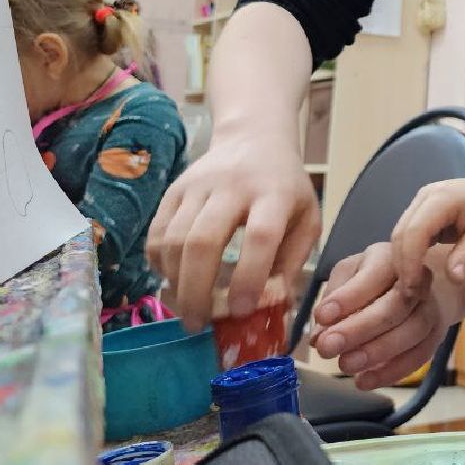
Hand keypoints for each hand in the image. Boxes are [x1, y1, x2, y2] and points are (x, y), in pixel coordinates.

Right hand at [148, 130, 318, 331]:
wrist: (254, 139)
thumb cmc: (285, 187)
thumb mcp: (306, 219)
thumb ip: (292, 262)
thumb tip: (273, 309)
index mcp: (274, 193)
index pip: (261, 236)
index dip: (249, 277)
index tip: (241, 311)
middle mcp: (233, 186)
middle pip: (204, 240)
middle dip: (197, 290)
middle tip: (198, 325)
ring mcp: (198, 185)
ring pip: (174, 239)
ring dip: (176, 282)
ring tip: (186, 309)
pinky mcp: (173, 190)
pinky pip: (157, 232)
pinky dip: (159, 264)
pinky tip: (173, 281)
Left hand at [311, 242, 459, 388]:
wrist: (426, 283)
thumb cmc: (378, 276)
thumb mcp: (353, 273)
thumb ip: (335, 297)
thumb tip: (320, 332)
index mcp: (392, 258)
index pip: (373, 276)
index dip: (348, 297)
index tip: (322, 316)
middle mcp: (418, 280)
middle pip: (396, 305)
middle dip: (360, 329)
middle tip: (327, 347)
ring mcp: (431, 307)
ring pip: (412, 331)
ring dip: (377, 352)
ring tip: (345, 365)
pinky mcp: (436, 334)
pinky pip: (420, 356)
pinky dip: (392, 372)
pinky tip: (365, 381)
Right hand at [389, 177, 464, 286]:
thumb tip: (453, 279)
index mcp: (443, 196)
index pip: (415, 231)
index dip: (410, 262)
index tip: (414, 290)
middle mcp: (426, 196)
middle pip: (402, 233)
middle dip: (404, 265)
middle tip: (413, 295)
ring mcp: (422, 203)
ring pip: (401, 235)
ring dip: (404, 263)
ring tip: (416, 290)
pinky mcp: (422, 213)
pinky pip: (408, 236)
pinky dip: (410, 256)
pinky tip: (419, 276)